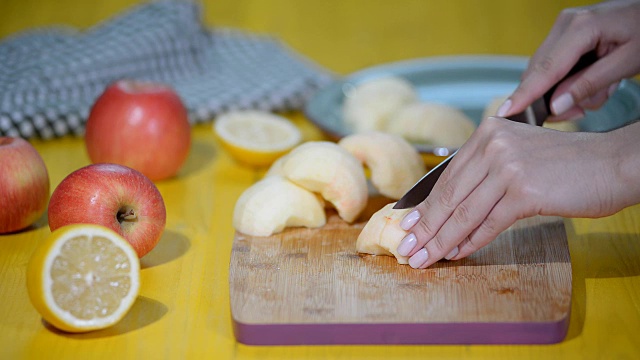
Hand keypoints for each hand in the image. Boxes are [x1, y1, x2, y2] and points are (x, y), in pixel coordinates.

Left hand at [396, 117, 639, 268]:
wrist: (612, 164)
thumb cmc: (567, 164)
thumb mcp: (519, 155)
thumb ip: (485, 173)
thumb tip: (449, 211)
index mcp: (488, 133)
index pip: (448, 177)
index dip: (425, 206)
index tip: (406, 225)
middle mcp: (494, 145)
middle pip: (450, 196)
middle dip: (426, 228)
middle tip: (407, 249)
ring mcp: (508, 167)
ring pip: (464, 212)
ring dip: (441, 241)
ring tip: (424, 258)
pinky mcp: (525, 191)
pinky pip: (489, 223)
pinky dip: (471, 241)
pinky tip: (457, 253)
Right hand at [497, 0, 639, 120]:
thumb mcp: (629, 62)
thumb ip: (591, 84)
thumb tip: (556, 106)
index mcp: (581, 27)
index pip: (546, 68)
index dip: (525, 94)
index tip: (506, 112)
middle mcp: (566, 23)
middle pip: (540, 71)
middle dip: (553, 98)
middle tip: (580, 112)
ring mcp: (563, 26)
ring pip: (545, 71)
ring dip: (565, 90)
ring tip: (600, 92)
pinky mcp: (566, 33)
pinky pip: (554, 65)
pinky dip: (569, 80)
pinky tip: (592, 82)